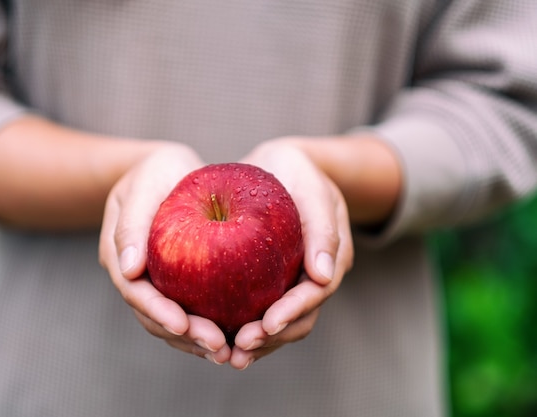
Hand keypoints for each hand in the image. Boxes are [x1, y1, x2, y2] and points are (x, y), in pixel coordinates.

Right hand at [99, 143, 231, 364]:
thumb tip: (128, 269)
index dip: (158, 311)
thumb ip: (132, 223)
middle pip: (155, 317)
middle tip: (218, 348)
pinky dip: (210, 324)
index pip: (136, 293)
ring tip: (229, 352)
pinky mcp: (179, 282)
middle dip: (185, 336)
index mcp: (119, 256)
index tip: (183, 324)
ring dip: (197, 340)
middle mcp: (135, 277)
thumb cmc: (153, 171)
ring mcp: (157, 282)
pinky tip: (234, 334)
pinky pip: (193, 309)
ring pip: (173, 322)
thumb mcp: (142, 185)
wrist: (167, 169)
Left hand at [230, 138, 353, 369]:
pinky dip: (241, 325)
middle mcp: (313, 276)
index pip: (314, 294)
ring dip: (257, 342)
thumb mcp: (313, 187)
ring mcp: (290, 281)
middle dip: (271, 337)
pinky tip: (217, 335)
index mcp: (331, 257)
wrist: (279, 164)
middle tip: (239, 349)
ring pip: (278, 322)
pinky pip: (257, 308)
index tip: (266, 325)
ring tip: (229, 355)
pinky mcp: (267, 280)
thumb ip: (323, 227)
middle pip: (298, 319)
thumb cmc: (296, 170)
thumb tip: (324, 276)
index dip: (292, 312)